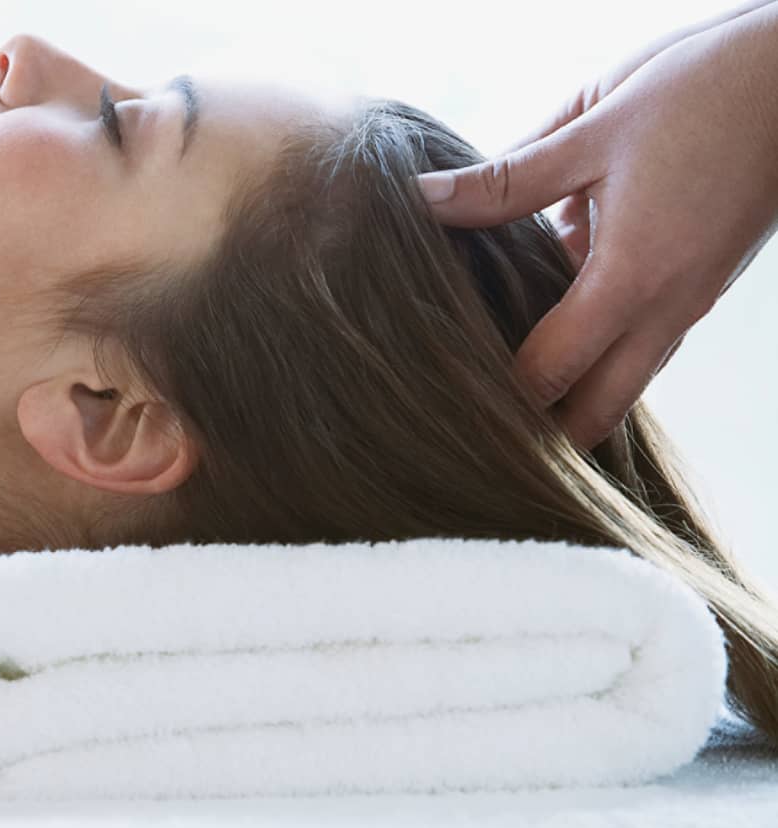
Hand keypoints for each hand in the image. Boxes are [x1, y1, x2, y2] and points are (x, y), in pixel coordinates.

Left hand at [416, 2, 777, 448]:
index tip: (443, 404)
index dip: (496, 400)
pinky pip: (643, 344)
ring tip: (496, 396)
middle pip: (598, 411)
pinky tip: (544, 327)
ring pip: (625, 382)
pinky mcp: (699, 285)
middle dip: (541, 436)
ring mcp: (690, 301)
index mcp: (635, 276)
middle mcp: (669, 307)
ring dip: (571, 397)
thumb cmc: (706, 91)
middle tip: (474, 435)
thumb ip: (505, 180)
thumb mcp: (593, 128)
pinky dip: (597, 354)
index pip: (551, 374)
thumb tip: (421, 201)